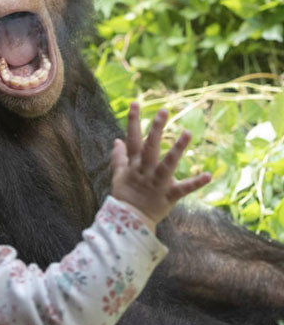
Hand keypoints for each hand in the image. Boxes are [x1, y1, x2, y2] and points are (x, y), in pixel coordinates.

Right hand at [111, 102, 210, 229]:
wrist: (129, 221)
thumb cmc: (125, 195)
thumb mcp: (119, 174)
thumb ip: (119, 157)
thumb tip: (116, 140)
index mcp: (134, 165)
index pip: (132, 139)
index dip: (133, 121)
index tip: (136, 103)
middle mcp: (144, 171)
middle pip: (150, 147)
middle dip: (155, 129)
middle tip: (163, 111)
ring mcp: (157, 183)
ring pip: (167, 164)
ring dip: (177, 149)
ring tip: (187, 133)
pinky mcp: (168, 196)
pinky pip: (183, 189)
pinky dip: (195, 183)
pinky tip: (208, 175)